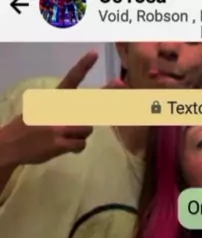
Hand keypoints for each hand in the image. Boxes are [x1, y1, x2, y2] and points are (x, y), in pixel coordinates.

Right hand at [0, 51, 98, 166]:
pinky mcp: (59, 143)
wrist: (12, 143)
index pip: (71, 79)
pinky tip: (66, 148)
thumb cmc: (29, 126)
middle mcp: (57, 110)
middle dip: (102, 104)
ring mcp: (58, 127)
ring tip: (68, 137)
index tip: (94, 53)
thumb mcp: (42, 109)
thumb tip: (84, 116)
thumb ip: (62, 109)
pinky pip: (81, 144)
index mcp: (53, 98)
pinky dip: (76, 147)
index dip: (83, 66)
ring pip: (87, 128)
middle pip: (89, 107)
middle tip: (117, 88)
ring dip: (81, 134)